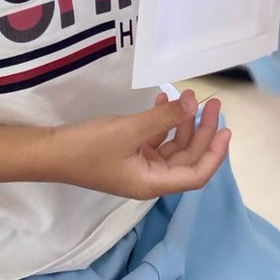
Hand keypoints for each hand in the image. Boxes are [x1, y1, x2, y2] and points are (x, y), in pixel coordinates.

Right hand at [51, 89, 229, 198]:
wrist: (52, 152)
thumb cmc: (91, 147)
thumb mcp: (130, 130)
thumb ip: (164, 118)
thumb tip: (194, 103)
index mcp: (154, 183)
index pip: (196, 175)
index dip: (215, 154)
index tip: (226, 129)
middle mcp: (150, 178)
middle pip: (187, 157)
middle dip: (202, 131)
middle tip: (211, 103)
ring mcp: (139, 166)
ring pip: (173, 147)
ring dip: (183, 124)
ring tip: (188, 96)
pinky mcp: (128, 154)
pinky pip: (155, 140)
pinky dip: (163, 123)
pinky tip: (164, 100)